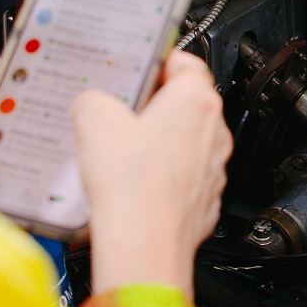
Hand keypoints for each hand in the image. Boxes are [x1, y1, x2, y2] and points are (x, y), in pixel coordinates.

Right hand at [74, 49, 231, 298]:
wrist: (144, 245)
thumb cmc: (132, 184)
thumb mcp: (94, 119)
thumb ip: (94, 99)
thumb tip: (92, 102)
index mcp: (196, 101)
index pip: (186, 62)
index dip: (159, 62)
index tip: (141, 68)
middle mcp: (214, 133)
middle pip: (185, 105)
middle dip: (152, 108)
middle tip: (120, 114)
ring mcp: (213, 170)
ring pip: (185, 144)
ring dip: (157, 145)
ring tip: (121, 153)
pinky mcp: (204, 201)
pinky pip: (182, 180)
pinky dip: (161, 180)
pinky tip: (132, 186)